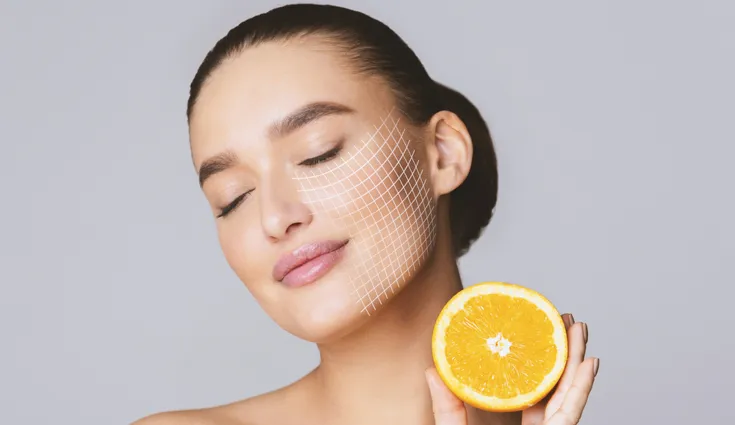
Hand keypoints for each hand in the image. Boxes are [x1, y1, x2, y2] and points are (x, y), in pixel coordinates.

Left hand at [425, 313, 597, 424]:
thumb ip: (447, 408)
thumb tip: (431, 368)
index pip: (528, 386)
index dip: (536, 358)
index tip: (538, 328)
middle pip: (553, 384)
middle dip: (563, 352)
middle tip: (567, 319)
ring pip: (567, 394)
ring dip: (576, 361)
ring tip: (580, 329)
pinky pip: (570, 414)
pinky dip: (582, 389)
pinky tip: (589, 364)